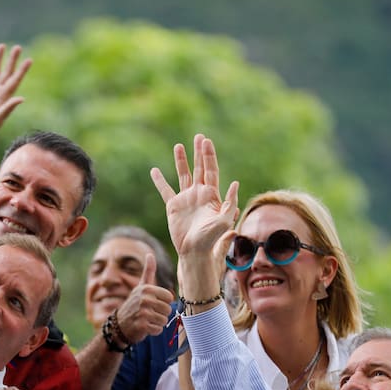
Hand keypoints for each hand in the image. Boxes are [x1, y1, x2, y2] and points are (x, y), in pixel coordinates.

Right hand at [113, 252, 174, 344]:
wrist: (119, 325)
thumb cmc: (134, 304)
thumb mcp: (141, 287)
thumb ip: (148, 271)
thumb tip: (150, 254)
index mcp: (147, 289)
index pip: (169, 297)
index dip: (163, 302)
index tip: (153, 303)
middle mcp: (144, 299)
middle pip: (168, 310)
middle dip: (161, 314)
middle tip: (149, 313)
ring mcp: (143, 313)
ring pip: (164, 320)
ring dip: (157, 323)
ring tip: (147, 320)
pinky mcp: (142, 326)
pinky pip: (158, 329)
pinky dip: (153, 331)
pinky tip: (145, 327)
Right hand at [150, 134, 238, 298]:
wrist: (194, 252)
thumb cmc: (211, 239)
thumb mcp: (224, 221)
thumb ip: (230, 203)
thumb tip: (236, 184)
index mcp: (212, 195)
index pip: (211, 170)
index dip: (209, 156)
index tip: (206, 142)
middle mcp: (199, 194)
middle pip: (200, 168)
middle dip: (199, 153)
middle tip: (199, 137)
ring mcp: (185, 199)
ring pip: (183, 175)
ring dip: (181, 161)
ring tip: (178, 146)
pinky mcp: (173, 207)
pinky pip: (165, 190)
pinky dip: (159, 181)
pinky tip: (154, 171)